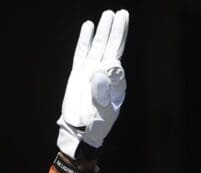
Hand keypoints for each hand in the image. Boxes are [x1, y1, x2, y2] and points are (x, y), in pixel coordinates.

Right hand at [56, 9, 129, 158]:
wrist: (79, 130)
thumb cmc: (96, 124)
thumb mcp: (103, 111)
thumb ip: (102, 92)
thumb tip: (101, 70)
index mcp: (115, 83)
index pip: (119, 61)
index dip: (121, 47)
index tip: (119, 39)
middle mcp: (105, 74)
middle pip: (112, 47)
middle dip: (116, 30)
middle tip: (122, 13)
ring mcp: (91, 71)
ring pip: (98, 46)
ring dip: (103, 31)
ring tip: (108, 14)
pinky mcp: (78, 73)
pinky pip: (82, 52)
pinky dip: (85, 39)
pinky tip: (89, 26)